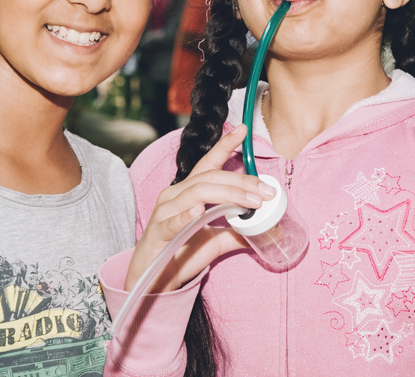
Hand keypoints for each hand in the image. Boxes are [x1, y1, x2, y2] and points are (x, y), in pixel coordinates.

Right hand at [125, 125, 275, 292]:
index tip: (242, 130)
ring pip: (196, 193)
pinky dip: (185, 215)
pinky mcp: (157, 233)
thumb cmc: (177, 257)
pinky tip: (198, 212)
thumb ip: (234, 233)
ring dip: (227, 195)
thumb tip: (263, 229)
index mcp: (187, 193)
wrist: (149, 284)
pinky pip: (172, 221)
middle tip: (265, 190)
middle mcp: (174, 196)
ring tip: (250, 201)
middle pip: (209, 178)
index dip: (224, 146)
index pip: (208, 165)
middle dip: (240, 180)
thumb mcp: (212, 243)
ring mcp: (164, 212)